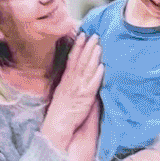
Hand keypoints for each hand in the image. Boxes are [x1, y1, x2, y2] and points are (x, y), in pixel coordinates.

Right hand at [41, 35, 103, 154]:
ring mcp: (78, 89)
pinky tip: (102, 67)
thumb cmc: (60, 112)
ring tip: (99, 45)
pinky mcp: (85, 98)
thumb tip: (78, 74)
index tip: (82, 35)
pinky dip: (97, 75)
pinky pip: (92, 84)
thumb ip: (70, 83)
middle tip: (95, 35)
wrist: (57, 125)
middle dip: (87, 47)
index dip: (78, 47)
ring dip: (93, 57)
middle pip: (80, 61)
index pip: (72, 59)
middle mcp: (71, 82)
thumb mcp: (62, 93)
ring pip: (86, 69)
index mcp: (65, 79)